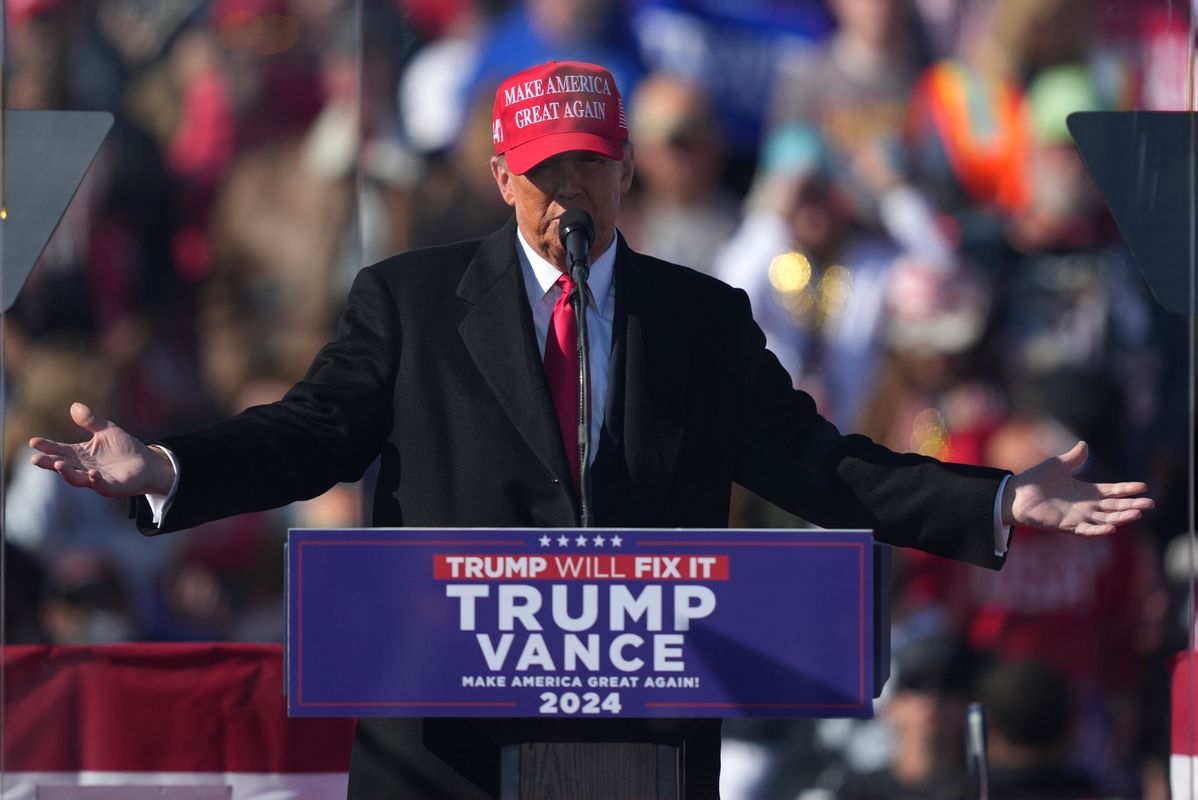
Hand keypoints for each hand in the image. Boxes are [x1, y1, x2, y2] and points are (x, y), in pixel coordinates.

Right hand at [29, 403, 175, 496]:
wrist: (147, 463)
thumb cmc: (124, 447)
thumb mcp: (107, 430)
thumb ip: (91, 421)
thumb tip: (74, 406)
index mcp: (80, 454)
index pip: (59, 450)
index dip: (47, 447)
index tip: (33, 441)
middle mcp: (84, 468)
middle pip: (62, 466)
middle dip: (49, 463)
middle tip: (35, 459)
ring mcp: (96, 479)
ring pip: (77, 478)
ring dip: (67, 472)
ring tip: (58, 464)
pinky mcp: (111, 487)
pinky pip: (101, 485)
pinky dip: (95, 480)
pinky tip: (92, 474)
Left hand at [1002, 441, 1152, 534]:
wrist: (1016, 494)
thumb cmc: (1036, 479)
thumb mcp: (1058, 465)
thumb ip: (1073, 458)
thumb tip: (1084, 444)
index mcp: (1086, 491)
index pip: (1112, 491)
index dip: (1127, 489)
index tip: (1143, 486)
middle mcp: (1086, 506)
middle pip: (1114, 507)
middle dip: (1132, 505)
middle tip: (1150, 504)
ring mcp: (1078, 517)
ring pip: (1105, 519)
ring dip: (1121, 518)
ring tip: (1137, 514)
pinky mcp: (1067, 526)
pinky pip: (1086, 530)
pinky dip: (1098, 530)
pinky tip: (1112, 528)